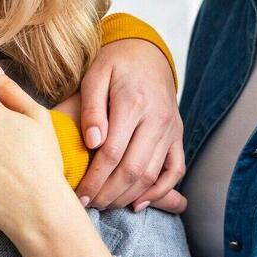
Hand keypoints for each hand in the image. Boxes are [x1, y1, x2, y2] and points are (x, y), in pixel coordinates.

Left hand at [75, 38, 186, 212]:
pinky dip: (160, 191)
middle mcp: (157, 118)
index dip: (94, 178)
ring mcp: (171, 128)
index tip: (78, 194)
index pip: (112, 152)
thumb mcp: (94, 76)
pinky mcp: (178, 135)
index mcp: (133, 103)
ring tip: (105, 204)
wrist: (146, 52)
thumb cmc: (113, 64)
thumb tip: (92, 142)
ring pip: (153, 175)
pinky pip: (176, 170)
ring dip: (129, 196)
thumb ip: (91, 109)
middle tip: (88, 204)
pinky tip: (138, 203)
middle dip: (109, 193)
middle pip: (134, 169)